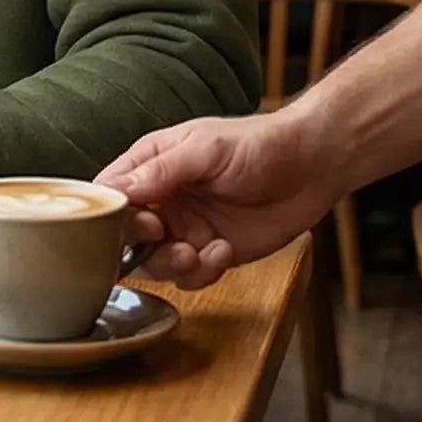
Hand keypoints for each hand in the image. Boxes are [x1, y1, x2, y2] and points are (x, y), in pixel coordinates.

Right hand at [94, 111, 346, 289]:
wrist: (312, 165)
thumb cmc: (258, 144)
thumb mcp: (206, 149)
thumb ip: (162, 170)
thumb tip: (117, 190)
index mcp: (151, 165)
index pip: (109, 194)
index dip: (111, 215)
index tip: (133, 220)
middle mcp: (163, 200)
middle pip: (125, 235)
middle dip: (140, 243)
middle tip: (164, 235)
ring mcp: (186, 229)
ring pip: (154, 263)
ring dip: (170, 264)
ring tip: (194, 251)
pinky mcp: (212, 253)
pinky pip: (190, 277)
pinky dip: (202, 272)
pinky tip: (223, 251)